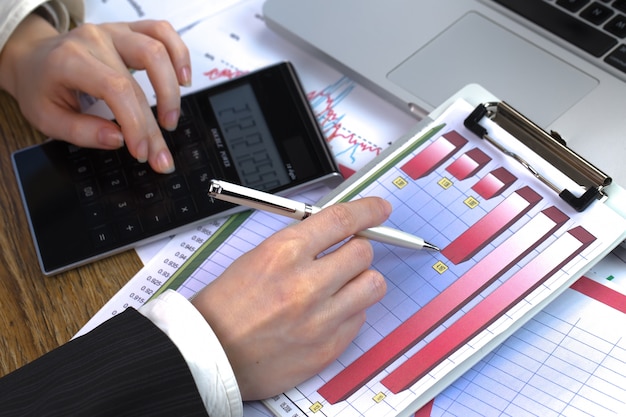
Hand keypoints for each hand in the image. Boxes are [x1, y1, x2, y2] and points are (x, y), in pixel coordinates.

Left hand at [0, 15, 190, 172]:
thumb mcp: (47, 119)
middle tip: (159, 152)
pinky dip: (180, 54)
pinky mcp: (129, 30)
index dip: (137, 123)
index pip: (117, 89)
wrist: (33, 58)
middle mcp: (96, 40)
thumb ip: (82, 132)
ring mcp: (115, 31)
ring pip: (158, 49)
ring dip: (171, 88)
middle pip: (140, 78)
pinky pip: (162, 31)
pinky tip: (184, 79)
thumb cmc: (40, 87)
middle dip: (154, 123)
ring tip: (171, 118)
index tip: (142, 152)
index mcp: (71, 60)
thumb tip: (118, 139)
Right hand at [191, 197, 390, 399]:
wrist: (210, 355)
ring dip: (361, 281)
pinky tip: (326, 314)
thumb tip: (336, 233)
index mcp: (283, 253)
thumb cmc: (227, 306)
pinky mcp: (328, 347)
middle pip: (363, 252)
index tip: (379, 210)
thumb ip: (300, 244)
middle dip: (358, 249)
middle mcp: (305, 284)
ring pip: (373, 285)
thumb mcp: (257, 257)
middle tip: (347, 255)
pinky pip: (360, 318)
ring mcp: (320, 319)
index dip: (368, 211)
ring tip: (342, 287)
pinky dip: (349, 312)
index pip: (341, 220)